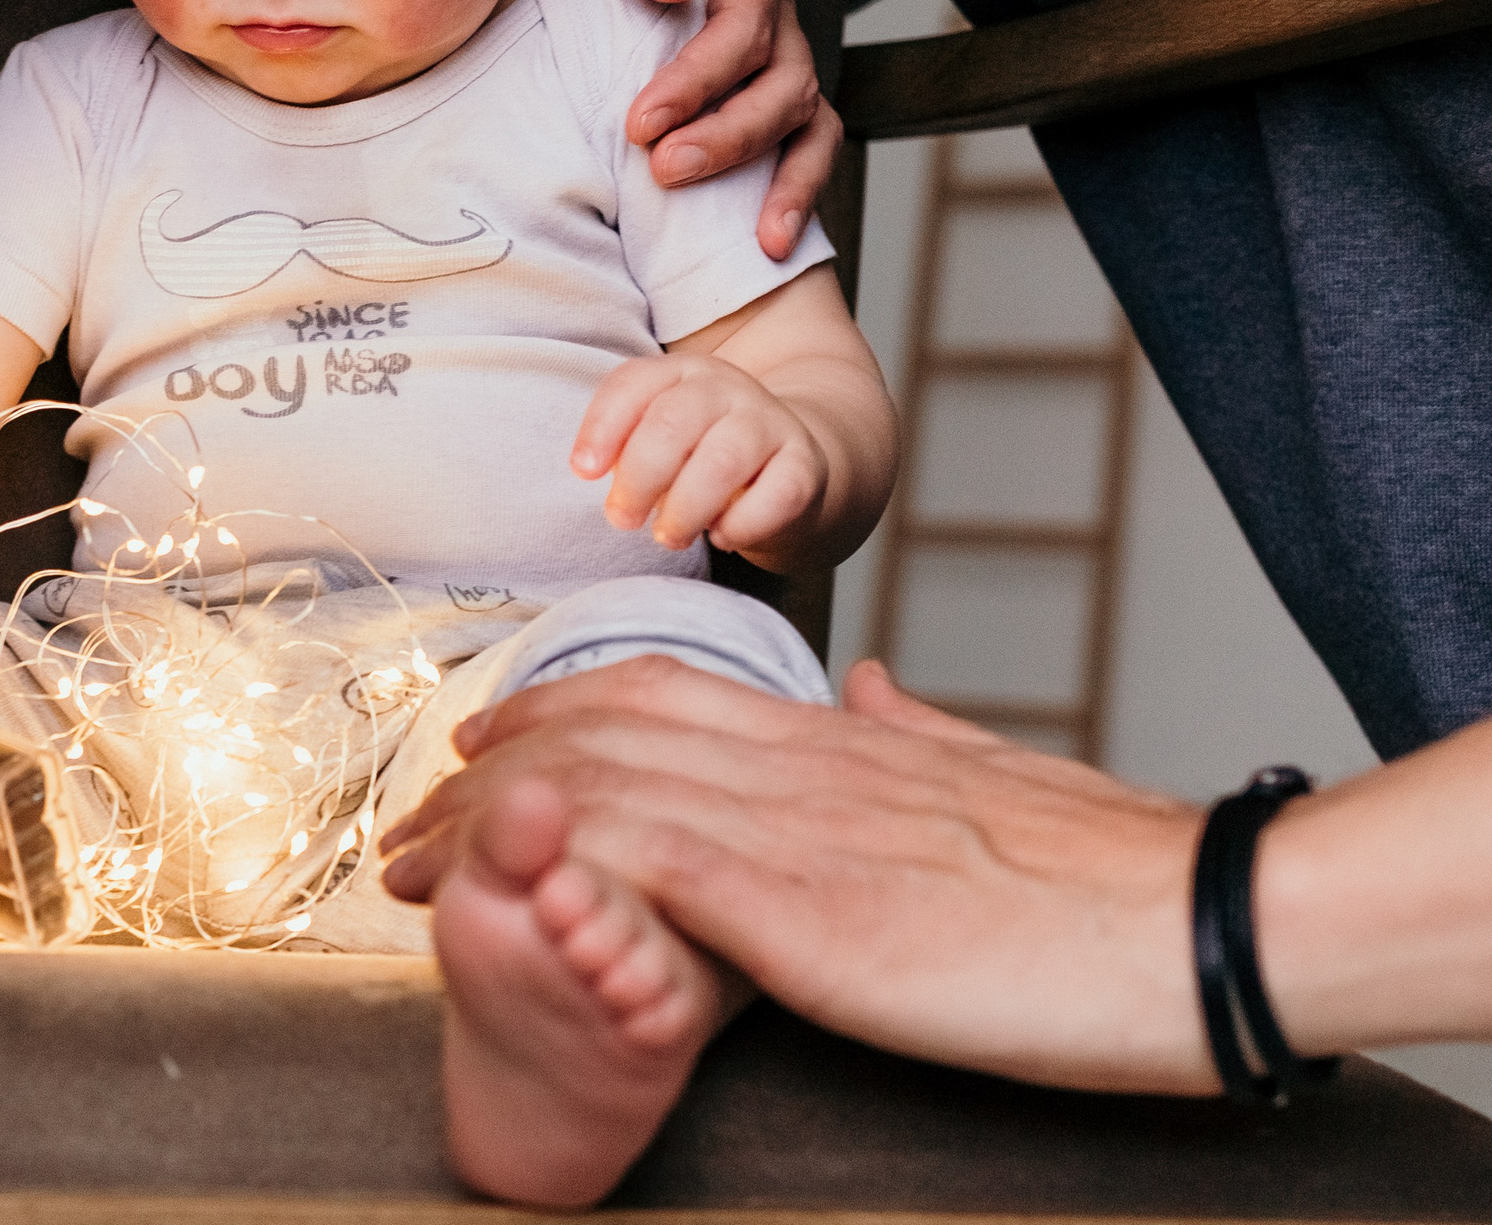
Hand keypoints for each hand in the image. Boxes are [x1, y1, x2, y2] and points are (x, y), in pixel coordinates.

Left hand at [379, 655, 1216, 1095]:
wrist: (1197, 920)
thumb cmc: (1110, 870)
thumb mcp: (996, 777)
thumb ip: (916, 728)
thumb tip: (870, 684)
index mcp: (837, 737)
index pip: (655, 687)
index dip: (552, 706)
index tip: (482, 743)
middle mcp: (798, 761)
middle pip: (597, 732)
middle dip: (485, 780)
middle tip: (407, 829)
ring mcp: (798, 830)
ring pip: (601, 785)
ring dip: (493, 828)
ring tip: (417, 872)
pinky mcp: (812, 912)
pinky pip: (654, 866)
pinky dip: (568, 871)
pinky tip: (507, 897)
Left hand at [532, 0, 839, 259]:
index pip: (744, 21)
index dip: (700, 78)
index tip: (638, 124)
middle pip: (781, 75)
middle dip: (728, 132)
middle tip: (663, 170)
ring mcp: (777, 49)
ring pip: (802, 114)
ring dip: (765, 172)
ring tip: (733, 226)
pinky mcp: (767, 93)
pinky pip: (808, 143)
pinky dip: (797, 191)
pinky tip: (767, 241)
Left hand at [572, 353, 830, 562]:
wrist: (797, 461)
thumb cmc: (706, 453)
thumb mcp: (663, 434)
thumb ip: (626, 445)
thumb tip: (591, 469)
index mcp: (682, 372)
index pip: (633, 384)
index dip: (601, 429)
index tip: (584, 472)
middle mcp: (727, 387)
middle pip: (671, 425)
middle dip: (638, 480)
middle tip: (623, 518)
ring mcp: (769, 423)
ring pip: (720, 462)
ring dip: (684, 510)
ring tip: (668, 536)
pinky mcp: (805, 466)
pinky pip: (774, 498)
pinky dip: (740, 525)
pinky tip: (723, 535)